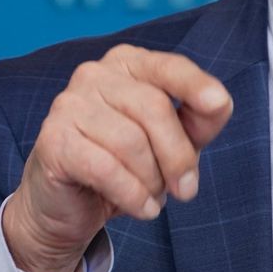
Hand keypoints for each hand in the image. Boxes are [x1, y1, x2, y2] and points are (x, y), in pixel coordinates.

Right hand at [2, 44, 232, 271]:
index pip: (168, 66)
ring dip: (152, 180)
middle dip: (178, 155)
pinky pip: (106, 168)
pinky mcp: (53, 141)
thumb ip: (198, 119)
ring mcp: (68, 104)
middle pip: (154, 107)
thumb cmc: (126, 164)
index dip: (195, 85)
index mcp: (127, 63)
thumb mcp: (172, 140)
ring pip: (131, 142)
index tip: (219, 102)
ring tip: (152, 196)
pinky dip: (132, 195)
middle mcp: (94, 74)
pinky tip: (141, 208)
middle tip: (186, 190)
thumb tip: (219, 102)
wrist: (67, 206)